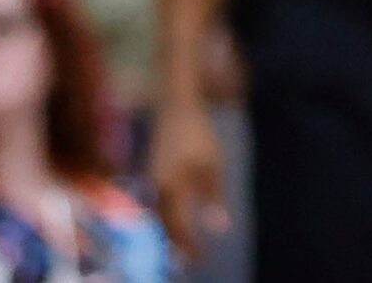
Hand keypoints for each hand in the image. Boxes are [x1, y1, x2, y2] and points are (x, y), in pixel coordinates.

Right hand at [152, 99, 228, 255]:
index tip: (200, 260)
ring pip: (158, 219)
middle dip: (175, 247)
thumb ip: (214, 198)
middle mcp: (155, 192)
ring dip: (169, 235)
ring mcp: (150, 184)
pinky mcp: (151, 178)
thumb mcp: (213, 166)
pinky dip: (165, 220)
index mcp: (170, 190)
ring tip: (181, 250)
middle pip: (163, 228)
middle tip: (189, 263)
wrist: (176, 109)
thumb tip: (221, 229)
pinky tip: (174, 223)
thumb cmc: (198, 136)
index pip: (178, 228)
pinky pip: (156, 207)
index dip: (188, 247)